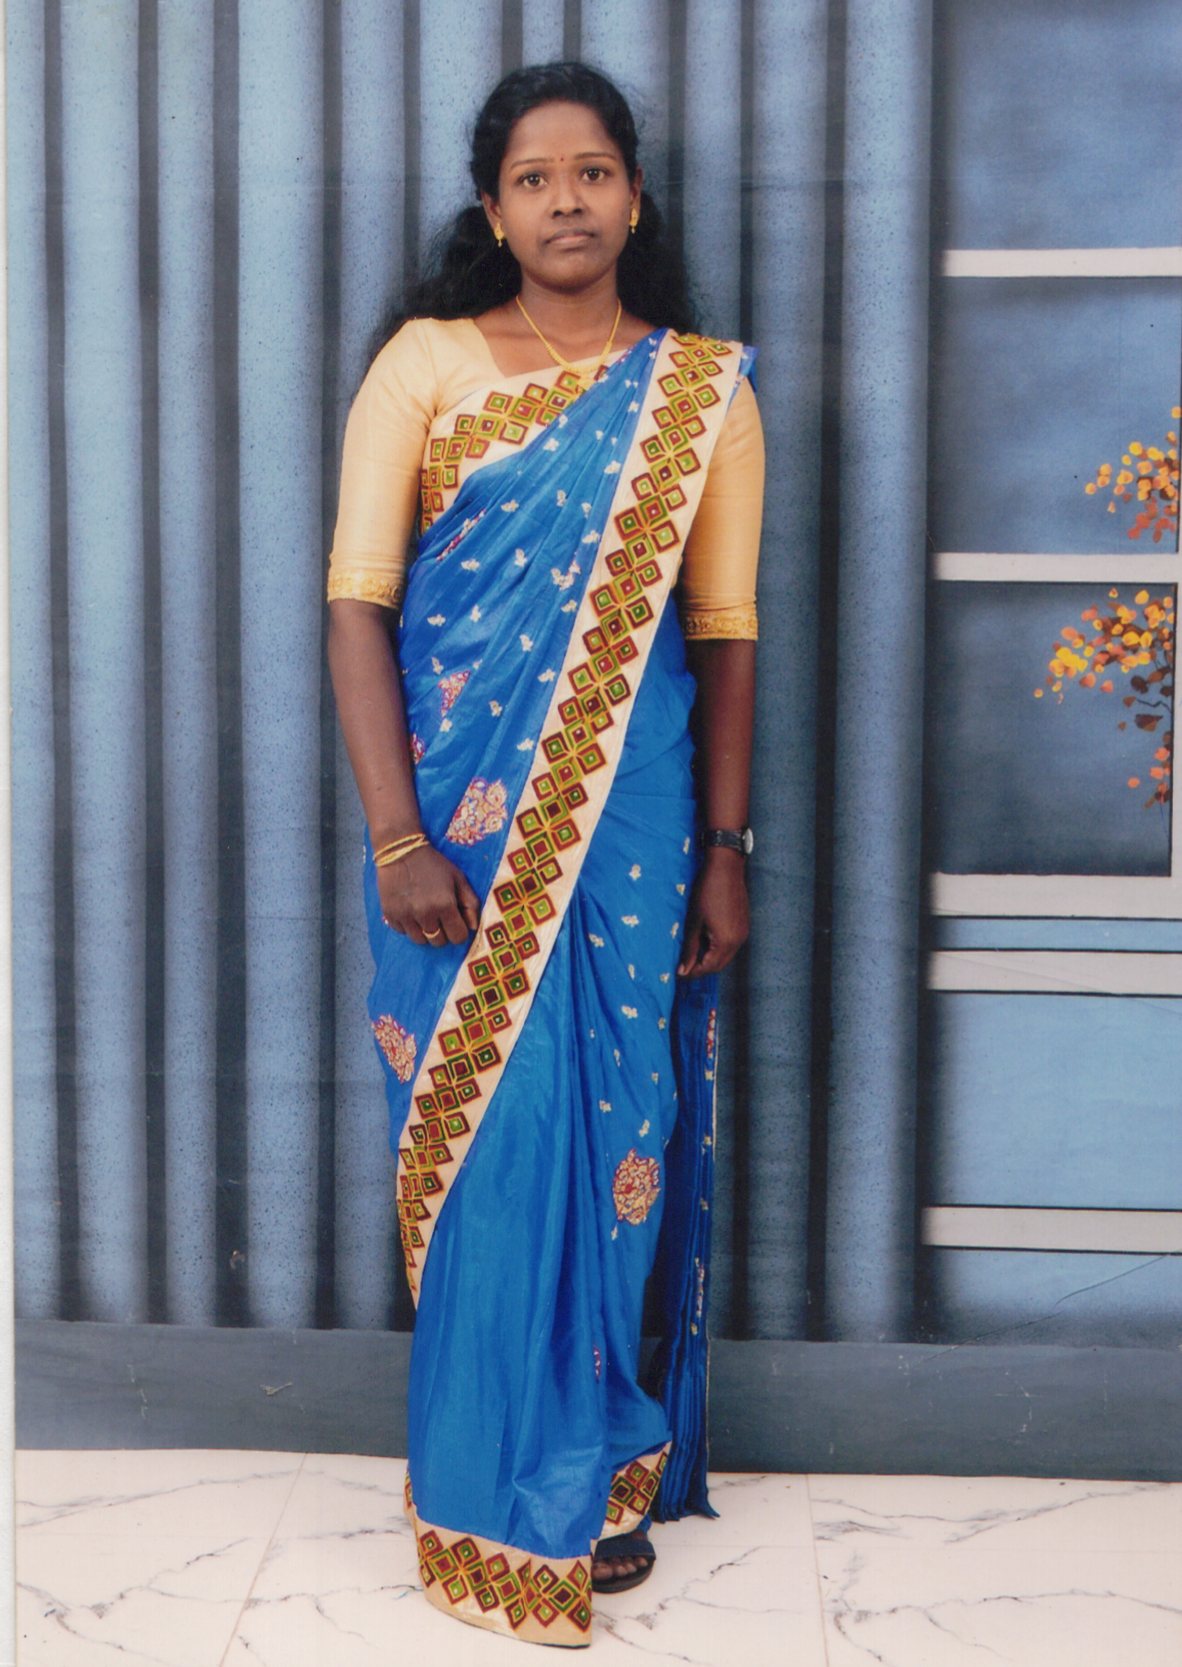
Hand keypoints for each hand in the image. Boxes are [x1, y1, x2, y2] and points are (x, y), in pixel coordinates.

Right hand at [379, 844, 480, 946]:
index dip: (459, 931)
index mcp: (445, 905)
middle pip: (439, 942)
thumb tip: (473, 927)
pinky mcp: (390, 915)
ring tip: (424, 914)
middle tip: (439, 916)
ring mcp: (405, 916)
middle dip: (443, 932)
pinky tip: (410, 909)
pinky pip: (403, 932)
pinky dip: (408, 926)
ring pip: (420, 940)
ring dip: (425, 931)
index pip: (458, 937)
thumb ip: (470, 903)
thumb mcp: (458, 878)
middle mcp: (425, 914)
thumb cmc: (433, 864)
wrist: (400, 850)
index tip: (455, 921)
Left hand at [676, 850, 748, 977]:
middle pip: (719, 965)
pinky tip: (705, 940)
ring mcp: (743, 933)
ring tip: (692, 953)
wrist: (726, 868)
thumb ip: (690, 948)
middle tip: (683, 966)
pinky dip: (718, 948)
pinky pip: (731, 945)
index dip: (693, 973)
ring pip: (726, 956)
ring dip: (710, 958)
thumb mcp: (694, 922)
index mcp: (725, 942)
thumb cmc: (706, 891)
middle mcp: (738, 941)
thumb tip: (683, 970)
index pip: (708, 967)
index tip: (679, 974)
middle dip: (702, 968)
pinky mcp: (744, 925)